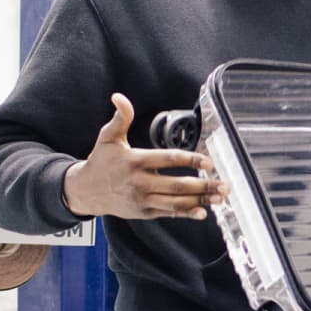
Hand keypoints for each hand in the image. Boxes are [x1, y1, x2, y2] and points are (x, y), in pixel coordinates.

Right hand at [63, 93, 225, 219]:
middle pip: (177, 185)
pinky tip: (203, 211)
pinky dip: (187, 213)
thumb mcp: (107, 137)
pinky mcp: (144, 212)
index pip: (167, 160)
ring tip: (220, 197)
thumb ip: (119, 118)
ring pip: (176, 203)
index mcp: (135, 161)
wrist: (85, 192)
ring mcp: (143, 200)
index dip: (190, 160)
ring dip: (201, 200)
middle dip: (203, 185)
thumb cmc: (100, 162)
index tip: (208, 161)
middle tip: (224, 183)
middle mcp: (140, 183)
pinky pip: (169, 213)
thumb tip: (119, 97)